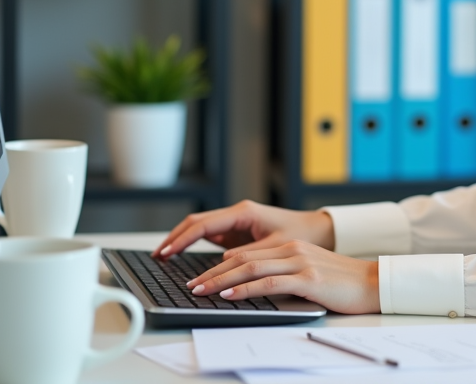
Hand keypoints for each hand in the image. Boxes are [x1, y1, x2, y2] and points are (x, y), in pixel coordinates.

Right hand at [152, 200, 334, 257]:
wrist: (318, 230)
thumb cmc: (301, 234)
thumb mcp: (276, 246)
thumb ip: (250, 254)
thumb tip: (222, 263)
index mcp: (244, 212)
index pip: (203, 224)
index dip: (182, 239)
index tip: (166, 252)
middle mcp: (237, 214)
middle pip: (196, 223)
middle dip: (175, 238)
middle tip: (157, 256)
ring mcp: (235, 223)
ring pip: (200, 229)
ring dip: (182, 241)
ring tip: (163, 258)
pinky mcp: (238, 233)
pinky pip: (210, 238)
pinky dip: (194, 246)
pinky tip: (182, 259)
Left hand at [187, 241, 379, 313]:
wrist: (373, 283)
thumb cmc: (342, 283)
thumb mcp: (308, 274)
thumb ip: (283, 275)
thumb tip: (253, 288)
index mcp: (290, 247)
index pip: (246, 253)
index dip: (219, 266)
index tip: (200, 277)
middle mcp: (292, 250)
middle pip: (242, 258)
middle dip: (212, 273)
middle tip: (191, 285)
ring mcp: (300, 263)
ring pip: (250, 268)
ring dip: (221, 281)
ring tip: (201, 291)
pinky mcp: (308, 279)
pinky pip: (268, 282)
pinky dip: (244, 288)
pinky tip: (229, 294)